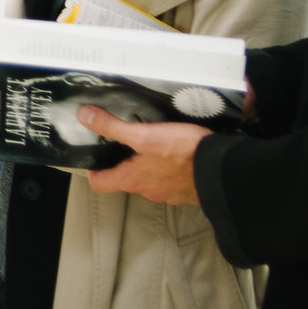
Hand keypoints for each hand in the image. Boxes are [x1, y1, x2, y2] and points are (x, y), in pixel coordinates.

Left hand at [80, 106, 210, 204]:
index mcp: (132, 179)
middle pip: (125, 179)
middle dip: (123, 163)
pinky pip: (171, 180)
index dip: (93, 172)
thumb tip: (84, 116)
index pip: (100, 184)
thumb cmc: (184, 154)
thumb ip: (112, 126)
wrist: (223, 170)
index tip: (94, 159)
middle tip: (123, 143)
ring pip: (149, 179)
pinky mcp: (186, 190)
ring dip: (147, 165)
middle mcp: (148, 190)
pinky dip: (169, 169)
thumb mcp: (144, 135)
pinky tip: (176, 154)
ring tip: (152, 144)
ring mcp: (168, 193)